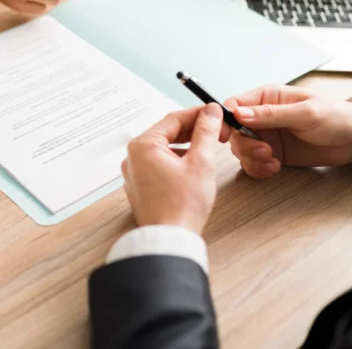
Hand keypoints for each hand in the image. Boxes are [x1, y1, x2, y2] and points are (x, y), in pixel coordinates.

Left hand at [121, 104, 223, 234]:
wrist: (170, 239)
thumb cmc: (183, 205)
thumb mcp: (201, 162)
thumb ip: (206, 132)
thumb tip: (210, 112)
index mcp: (143, 146)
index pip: (174, 119)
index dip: (198, 114)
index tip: (216, 113)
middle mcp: (133, 157)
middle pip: (167, 133)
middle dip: (194, 131)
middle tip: (218, 131)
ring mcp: (135, 173)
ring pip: (164, 149)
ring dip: (186, 145)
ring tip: (208, 147)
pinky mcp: (140, 187)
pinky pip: (158, 164)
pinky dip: (176, 160)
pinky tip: (193, 165)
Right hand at [223, 85, 351, 178]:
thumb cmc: (335, 117)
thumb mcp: (304, 113)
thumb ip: (271, 114)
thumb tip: (239, 113)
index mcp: (267, 98)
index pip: (234, 105)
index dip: (225, 120)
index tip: (226, 135)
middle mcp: (262, 117)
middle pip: (234, 132)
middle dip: (245, 145)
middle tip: (264, 152)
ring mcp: (266, 137)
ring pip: (241, 150)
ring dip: (252, 159)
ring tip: (272, 162)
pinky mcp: (272, 154)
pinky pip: (253, 163)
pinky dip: (259, 169)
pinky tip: (274, 168)